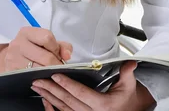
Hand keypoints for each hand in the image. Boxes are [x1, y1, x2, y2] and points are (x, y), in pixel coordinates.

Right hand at [0, 27, 71, 74]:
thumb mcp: (46, 43)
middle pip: (46, 56)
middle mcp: (17, 43)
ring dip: (49, 73)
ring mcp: (13, 59)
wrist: (13, 58)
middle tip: (58, 68)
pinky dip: (41, 79)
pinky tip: (42, 77)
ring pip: (40, 69)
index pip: (47, 37)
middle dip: (56, 64)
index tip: (57, 54)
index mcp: (26, 32)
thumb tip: (67, 55)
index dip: (56, 48)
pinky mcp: (12, 72)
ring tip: (50, 72)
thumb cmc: (33, 49)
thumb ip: (61, 46)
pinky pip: (32, 77)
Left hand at [31, 61, 154, 110]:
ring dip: (49, 97)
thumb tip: (130, 62)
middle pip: (68, 100)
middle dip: (52, 89)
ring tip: (38, 87)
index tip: (55, 76)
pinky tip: (45, 101)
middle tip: (38, 79)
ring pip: (64, 108)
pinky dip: (52, 109)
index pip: (81, 93)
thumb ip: (126, 72)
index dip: (67, 84)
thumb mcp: (128, 85)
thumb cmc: (127, 98)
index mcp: (103, 105)